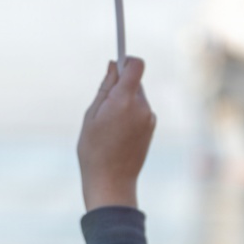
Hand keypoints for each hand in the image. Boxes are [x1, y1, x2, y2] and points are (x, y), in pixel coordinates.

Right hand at [77, 58, 154, 211]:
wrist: (112, 182)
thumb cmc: (94, 151)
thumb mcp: (91, 116)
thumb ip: (105, 88)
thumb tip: (114, 65)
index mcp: (124, 101)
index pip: (136, 65)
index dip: (126, 60)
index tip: (115, 65)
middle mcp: (142, 107)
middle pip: (135, 81)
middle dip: (120, 86)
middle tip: (103, 106)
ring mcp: (149, 118)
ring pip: (137, 97)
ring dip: (124, 102)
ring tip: (109, 125)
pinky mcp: (151, 128)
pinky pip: (141, 111)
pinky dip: (130, 114)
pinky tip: (118, 134)